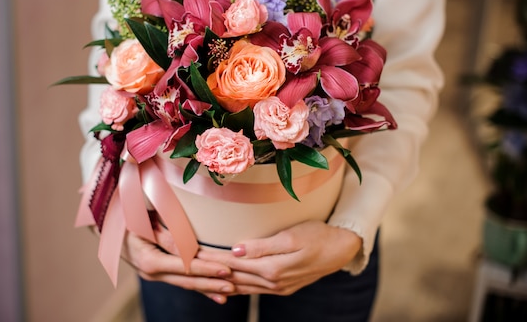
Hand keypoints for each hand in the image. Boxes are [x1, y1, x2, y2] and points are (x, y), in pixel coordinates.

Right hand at [122, 228, 235, 303]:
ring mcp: (154, 274)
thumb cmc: (127, 217)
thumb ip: (168, 237)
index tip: (227, 269)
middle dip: (212, 283)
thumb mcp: (145, 223)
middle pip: (187, 281)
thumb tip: (190, 250)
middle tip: (234, 284)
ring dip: (208, 287)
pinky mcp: (158, 271)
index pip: (185, 267)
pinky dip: (198, 285)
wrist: (106, 223)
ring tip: (229, 291)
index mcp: (149, 261)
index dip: (208, 269)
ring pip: (185, 283)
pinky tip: (213, 292)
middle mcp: (152, 272)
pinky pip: (180, 279)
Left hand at [198, 220, 361, 295]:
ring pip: (239, 287)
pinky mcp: (280, 287)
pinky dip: (233, 287)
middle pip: (232, 277)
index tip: (190, 250)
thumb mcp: (292, 236)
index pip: (232, 264)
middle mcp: (272, 283)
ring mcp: (276, 288)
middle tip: (185, 261)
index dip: (210, 257)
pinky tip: (222, 286)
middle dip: (208, 271)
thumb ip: (262, 246)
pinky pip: (250, 289)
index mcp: (273, 269)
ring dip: (217, 281)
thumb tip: (235, 251)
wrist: (341, 249)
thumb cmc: (317, 236)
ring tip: (197, 275)